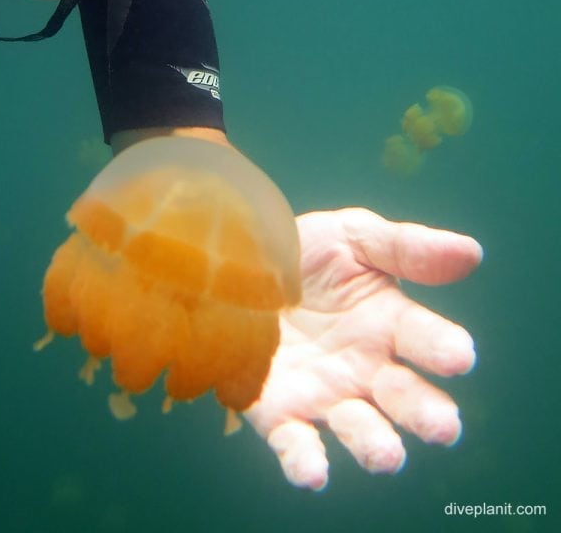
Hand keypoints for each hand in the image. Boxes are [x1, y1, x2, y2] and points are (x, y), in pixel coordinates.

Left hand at [244, 207, 481, 489]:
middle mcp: (368, 369)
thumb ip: (406, 247)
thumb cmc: (307, 253)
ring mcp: (326, 394)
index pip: (426, 339)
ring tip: (388, 455)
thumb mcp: (353, 237)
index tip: (458, 356)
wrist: (237, 267)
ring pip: (360, 429)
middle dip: (426, 414)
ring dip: (375, 445)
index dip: (442, 347)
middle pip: (406, 400)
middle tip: (442, 426)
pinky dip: (305, 462)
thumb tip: (472, 252)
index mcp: (391, 324)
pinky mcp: (281, 413)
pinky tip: (312, 474)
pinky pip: (296, 443)